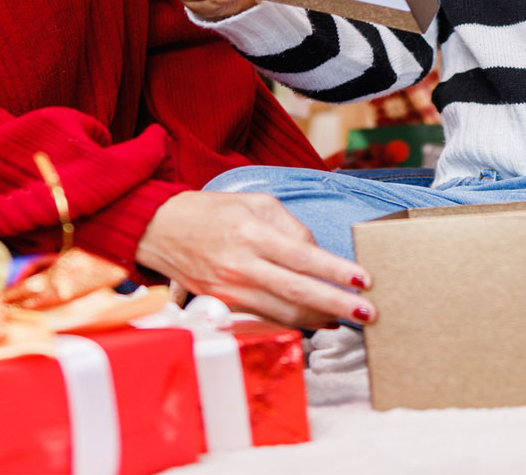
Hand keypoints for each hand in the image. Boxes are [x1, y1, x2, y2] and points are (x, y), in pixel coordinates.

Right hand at [135, 191, 374, 330]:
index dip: (334, 270)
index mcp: (251, 233)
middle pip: (297, 292)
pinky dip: (295, 322)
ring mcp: (231, 290)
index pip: (302, 256)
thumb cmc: (211, 211)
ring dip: (320, 318)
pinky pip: (267, 318)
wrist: (158, 229)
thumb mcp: (254, 202)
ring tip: (347, 318)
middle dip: (336, 304)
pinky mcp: (224, 305)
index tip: (362, 280)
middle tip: (367, 313)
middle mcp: (241, 265)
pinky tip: (316, 320)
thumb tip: (317, 253)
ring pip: (284, 313)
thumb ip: (290, 226)